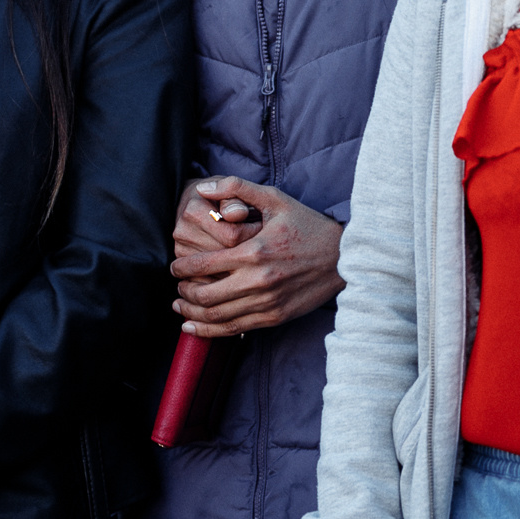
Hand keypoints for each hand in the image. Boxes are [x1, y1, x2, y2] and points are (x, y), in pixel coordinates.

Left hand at [171, 176, 344, 334]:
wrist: (345, 256)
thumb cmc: (308, 225)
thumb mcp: (275, 199)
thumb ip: (237, 188)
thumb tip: (201, 188)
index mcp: (254, 252)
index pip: (203, 265)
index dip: (181, 268)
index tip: (174, 266)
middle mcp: (258, 281)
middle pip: (205, 295)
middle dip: (183, 291)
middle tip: (177, 285)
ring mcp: (267, 302)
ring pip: (217, 316)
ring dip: (191, 314)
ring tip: (180, 307)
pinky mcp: (275, 317)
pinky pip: (235, 329)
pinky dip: (210, 330)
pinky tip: (195, 326)